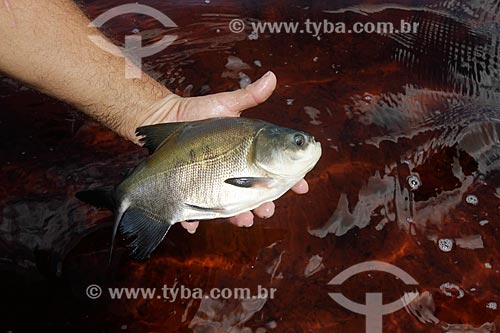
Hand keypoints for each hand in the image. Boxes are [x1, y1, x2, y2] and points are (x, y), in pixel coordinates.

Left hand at [133, 71, 308, 232]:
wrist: (165, 117)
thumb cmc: (198, 112)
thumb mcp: (226, 104)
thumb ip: (249, 96)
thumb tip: (272, 76)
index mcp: (245, 157)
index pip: (275, 170)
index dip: (292, 180)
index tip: (302, 186)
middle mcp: (231, 174)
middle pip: (254, 195)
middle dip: (265, 205)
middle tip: (268, 209)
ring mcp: (210, 184)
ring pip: (229, 207)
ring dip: (238, 217)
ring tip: (244, 220)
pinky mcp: (187, 190)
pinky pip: (190, 211)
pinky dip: (192, 221)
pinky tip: (194, 225)